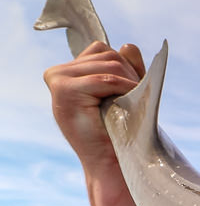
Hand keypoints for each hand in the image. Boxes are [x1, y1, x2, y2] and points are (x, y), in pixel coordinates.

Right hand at [44, 42, 145, 171]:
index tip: (132, 90)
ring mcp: (58, 80)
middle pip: (108, 53)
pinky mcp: (64, 90)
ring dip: (130, 83)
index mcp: (69, 72)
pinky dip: (124, 89)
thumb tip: (128, 45)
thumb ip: (126, 67)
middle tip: (135, 100)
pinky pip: (105, 78)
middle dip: (130, 74)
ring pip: (110, 63)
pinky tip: (126, 104)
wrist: (112, 160)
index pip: (102, 49)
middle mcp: (58, 73)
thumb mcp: (124, 92)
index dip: (125, 66)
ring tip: (131, 105)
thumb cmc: (119, 129)